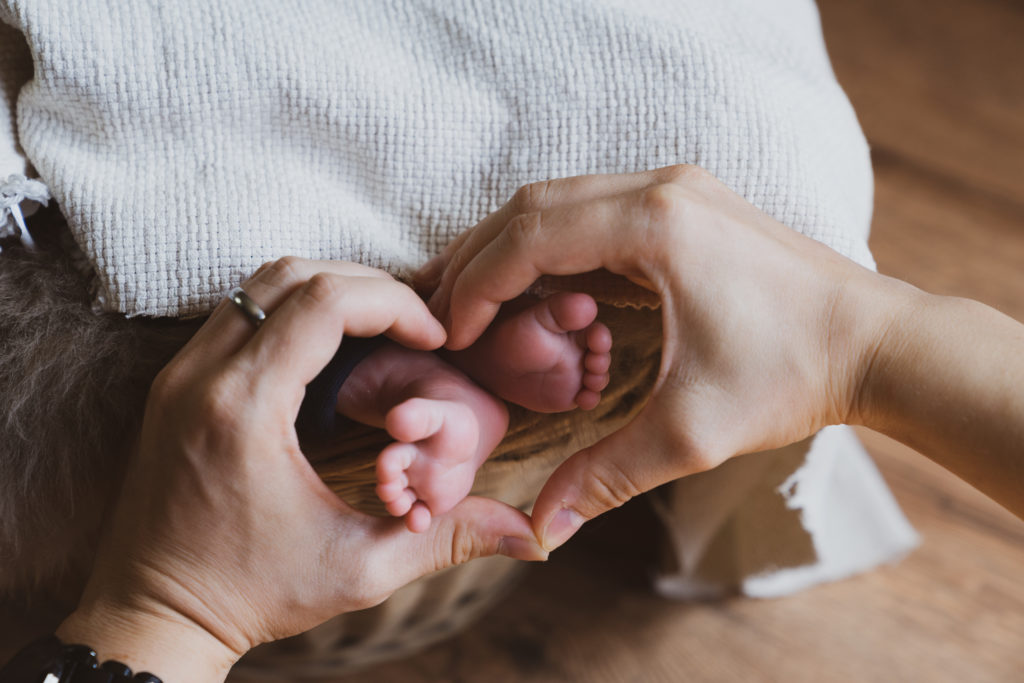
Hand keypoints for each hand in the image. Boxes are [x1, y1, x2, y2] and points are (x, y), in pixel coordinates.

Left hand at [57, 258, 545, 681]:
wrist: (154, 616)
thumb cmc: (252, 596)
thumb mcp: (361, 569)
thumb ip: (449, 540)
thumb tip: (533, 538)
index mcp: (246, 411)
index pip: (324, 301)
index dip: (394, 304)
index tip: (433, 338)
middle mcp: (202, 377)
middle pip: (291, 274)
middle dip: (367, 286)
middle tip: (413, 326)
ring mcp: (179, 375)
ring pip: (258, 283)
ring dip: (326, 289)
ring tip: (379, 328)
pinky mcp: (173, 383)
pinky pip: (236, 311)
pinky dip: (289, 309)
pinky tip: (329, 347)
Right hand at [418, 166, 893, 550]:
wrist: (874, 342)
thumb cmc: (794, 376)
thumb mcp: (691, 432)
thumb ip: (606, 474)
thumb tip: (544, 529)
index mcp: (658, 224)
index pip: (531, 237)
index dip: (476, 285)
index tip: (451, 333)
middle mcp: (662, 188)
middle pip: (533, 206)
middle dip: (478, 259)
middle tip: (443, 315)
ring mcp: (676, 189)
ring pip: (560, 201)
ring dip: (512, 249)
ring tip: (477, 305)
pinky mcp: (685, 206)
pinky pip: (595, 212)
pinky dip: (553, 248)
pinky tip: (538, 294)